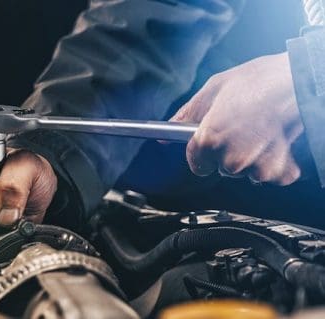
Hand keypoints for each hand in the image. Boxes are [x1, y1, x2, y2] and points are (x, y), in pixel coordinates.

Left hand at [170, 52, 311, 184]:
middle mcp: (231, 158)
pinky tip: (275, 141)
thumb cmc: (259, 81)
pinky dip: (274, 163)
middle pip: (221, 168)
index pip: (196, 163)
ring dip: (251, 158)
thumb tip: (167, 131)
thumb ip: (187, 115)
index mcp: (209, 140)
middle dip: (228, 153)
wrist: (299, 81)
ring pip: (244, 172)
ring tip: (260, 131)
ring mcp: (256, 168)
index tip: (209, 145)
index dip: (202, 153)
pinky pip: (269, 175)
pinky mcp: (279, 172)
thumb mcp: (213, 90)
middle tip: (242, 129)